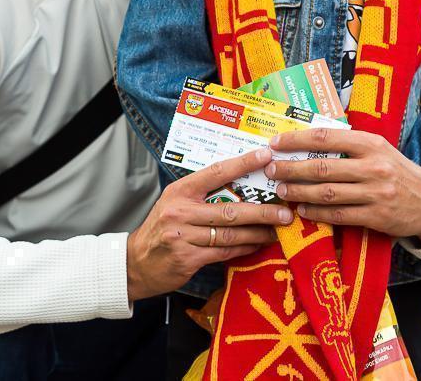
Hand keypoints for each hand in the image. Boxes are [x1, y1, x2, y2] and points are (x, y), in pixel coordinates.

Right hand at [126, 148, 293, 301]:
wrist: (135, 262)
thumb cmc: (161, 228)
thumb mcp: (175, 202)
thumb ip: (202, 193)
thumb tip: (240, 183)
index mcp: (180, 190)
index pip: (216, 172)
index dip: (242, 163)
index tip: (265, 156)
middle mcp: (181, 211)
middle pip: (230, 209)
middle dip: (261, 211)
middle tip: (285, 211)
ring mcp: (184, 235)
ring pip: (231, 233)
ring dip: (258, 232)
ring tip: (278, 229)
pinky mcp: (188, 258)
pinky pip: (225, 252)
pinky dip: (245, 248)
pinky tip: (258, 244)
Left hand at [267, 128, 420, 247]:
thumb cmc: (397, 172)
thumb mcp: (379, 150)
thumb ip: (349, 145)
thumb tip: (308, 140)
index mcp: (371, 144)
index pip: (326, 137)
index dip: (296, 140)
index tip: (275, 143)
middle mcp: (373, 166)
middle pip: (321, 167)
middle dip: (290, 169)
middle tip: (270, 170)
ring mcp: (375, 192)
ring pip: (326, 192)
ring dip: (298, 192)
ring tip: (280, 190)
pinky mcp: (376, 217)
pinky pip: (339, 214)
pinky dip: (317, 213)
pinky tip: (302, 211)